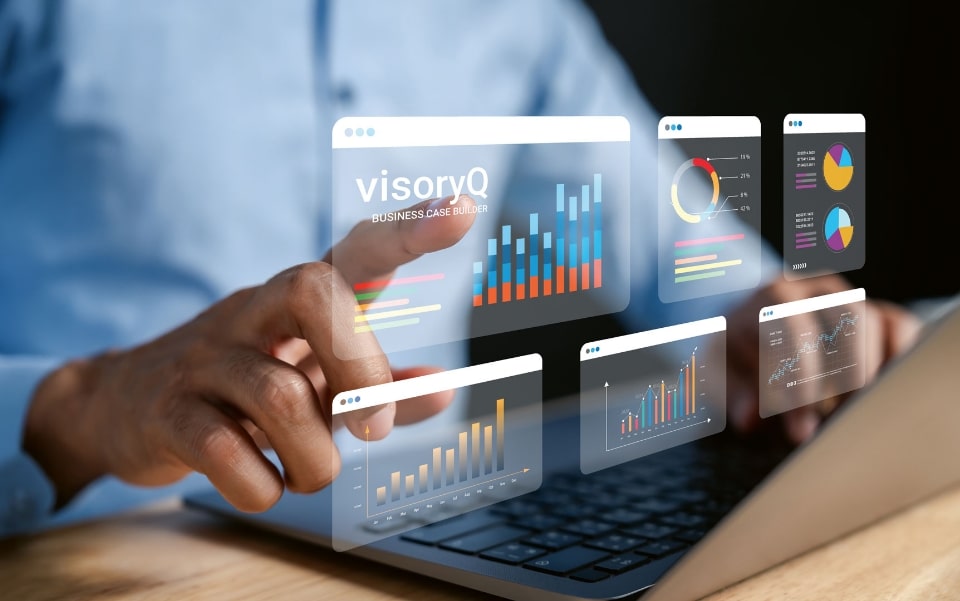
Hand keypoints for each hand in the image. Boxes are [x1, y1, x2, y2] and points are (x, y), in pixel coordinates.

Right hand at [23, 195, 476, 510]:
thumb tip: (445, 391)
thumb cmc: (245, 388)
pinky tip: (267, 486)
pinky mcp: (168, 411)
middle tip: (374, 427)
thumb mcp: (315, 381)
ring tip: (313, 473)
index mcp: (296, 300)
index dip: (408, 231)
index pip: (356, 250)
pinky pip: (225, 450)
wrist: (125, 405)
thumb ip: (378, 385)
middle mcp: (252, 312)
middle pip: (312, 290)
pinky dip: (263, 486)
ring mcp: (205, 358)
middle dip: (360, 364)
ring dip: (316, 457)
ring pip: (280, 396)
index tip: (464, 211)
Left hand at [726, 275, 922, 443]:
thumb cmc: (735, 356)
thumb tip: (750, 420)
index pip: (792, 319)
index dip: (800, 364)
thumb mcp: (720, 374)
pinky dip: (897, 361)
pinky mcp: (875, 314)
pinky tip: (877, 396)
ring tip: (849, 412)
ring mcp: (849, 299)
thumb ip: (734, 395)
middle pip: (845, 314)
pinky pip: (900, 328)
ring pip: (876, 322)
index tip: (801, 409)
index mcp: (769, 297)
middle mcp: (814, 291)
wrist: (750, 331)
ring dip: (868, 372)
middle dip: (842, 369)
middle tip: (831, 418)